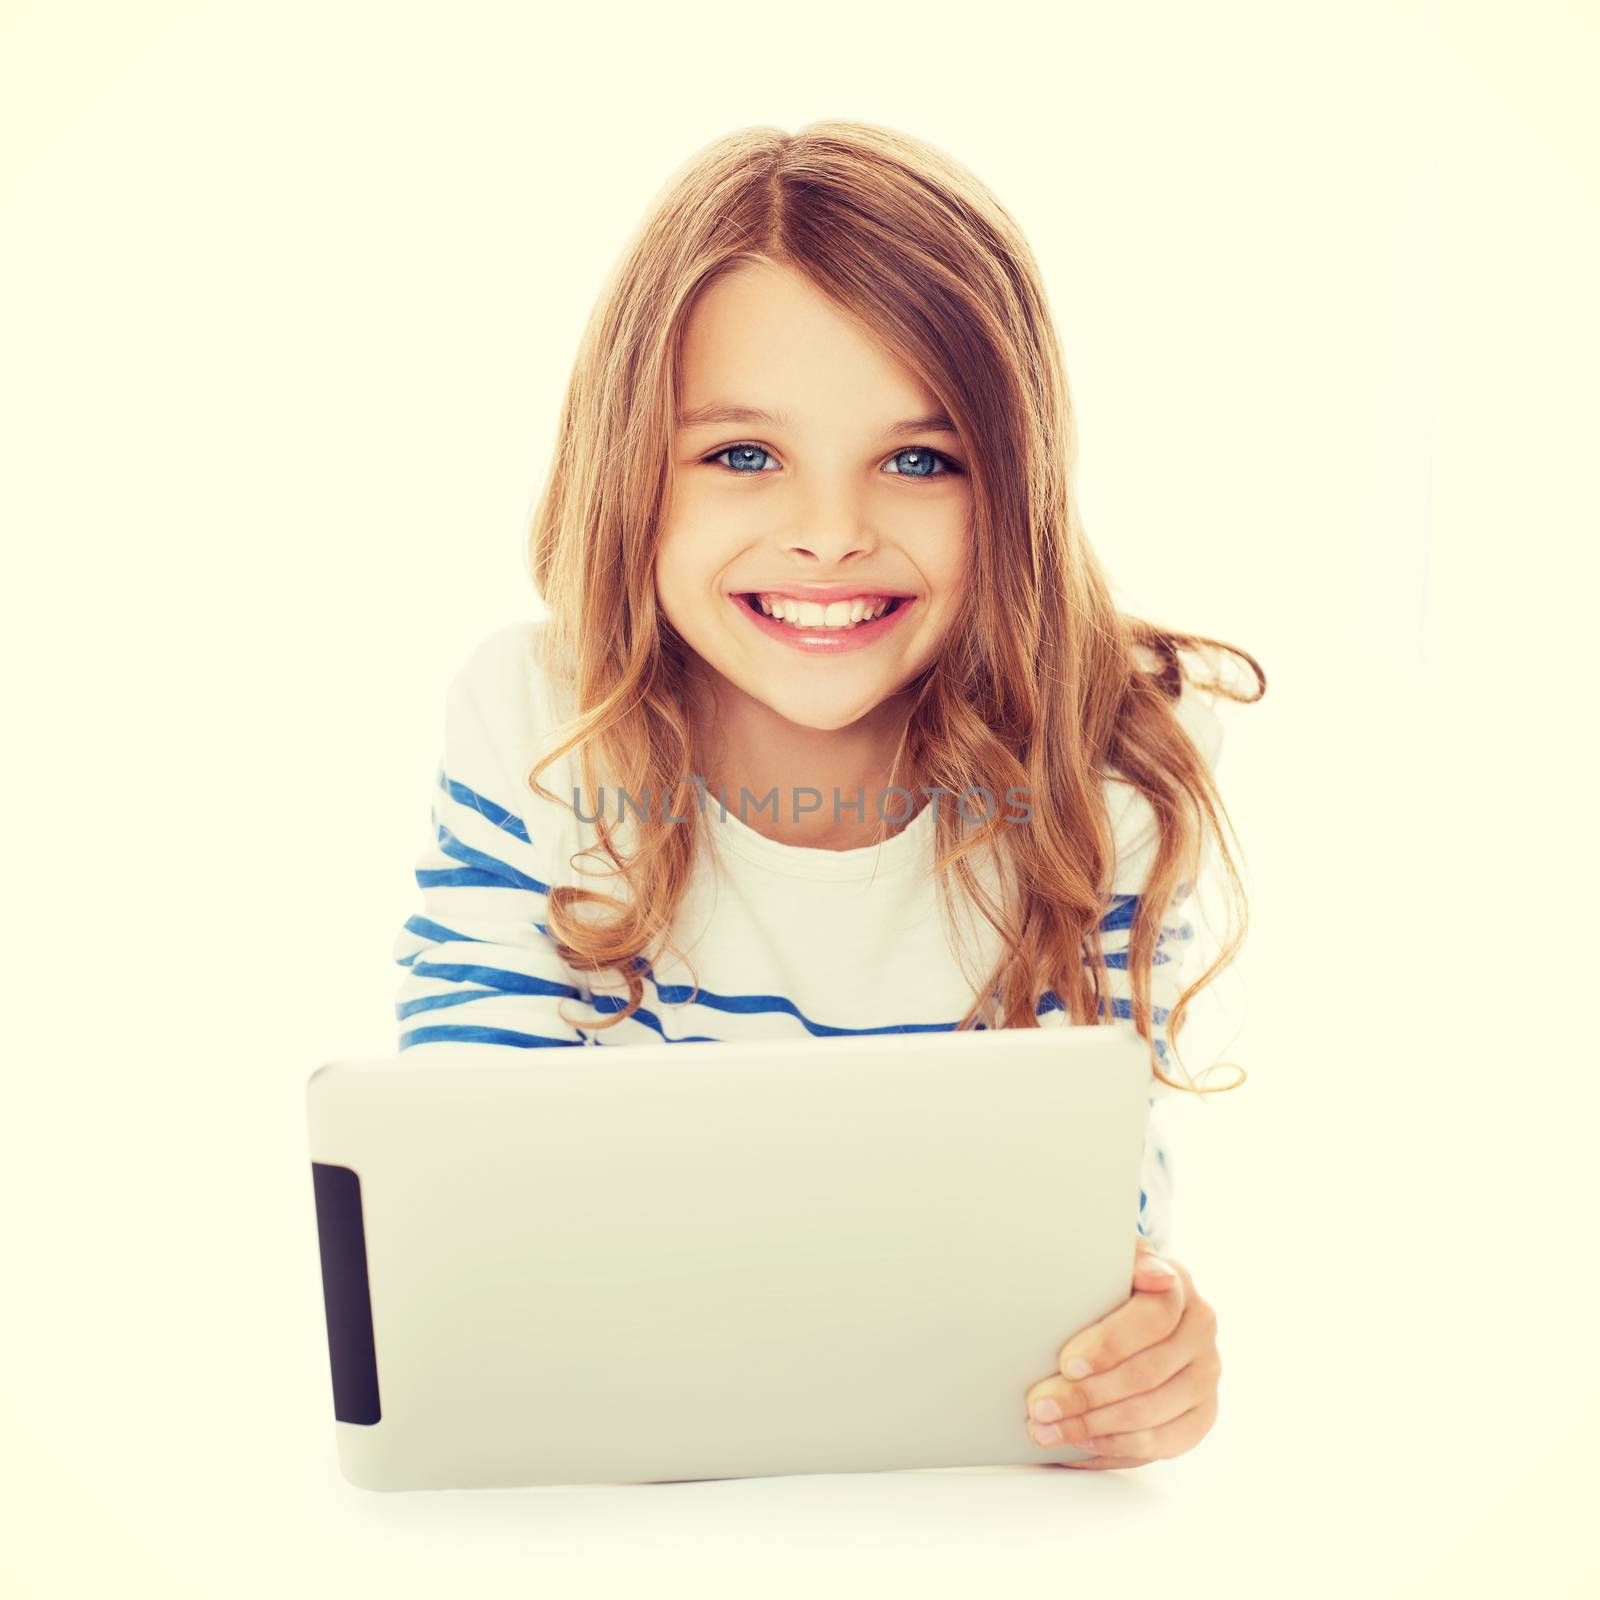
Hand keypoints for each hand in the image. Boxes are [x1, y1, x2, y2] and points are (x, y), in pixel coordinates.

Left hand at [1021, 1234, 1220, 1469]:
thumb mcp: (1112, 1258)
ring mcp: (1206, 1376)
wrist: (1144, 1307)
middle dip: (1085, 1396)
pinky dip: (1114, 1447)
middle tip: (1039, 1405)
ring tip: (1046, 1429)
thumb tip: (1155, 1275)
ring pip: (1149, 1415)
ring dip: (1091, 1427)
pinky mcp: (1201, 1415)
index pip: (1154, 1319)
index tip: (1066, 1362)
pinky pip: (1159, 1445)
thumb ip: (1125, 1257)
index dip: (1109, 1344)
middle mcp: (1201, 1333)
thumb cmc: (1114, 1282)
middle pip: (1146, 1375)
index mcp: (1181, 1289)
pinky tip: (1078, 1442)